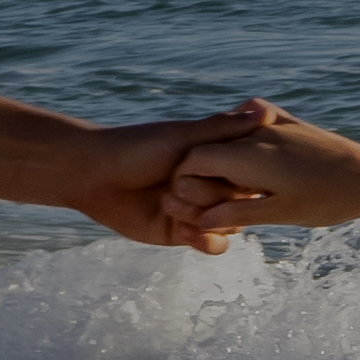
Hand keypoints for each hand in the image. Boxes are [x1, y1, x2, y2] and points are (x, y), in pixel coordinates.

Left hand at [63, 102, 293, 254]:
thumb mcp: (182, 137)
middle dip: (216, 197)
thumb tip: (267, 114)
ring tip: (171, 207)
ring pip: (230, 224)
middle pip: (242, 201)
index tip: (225, 170)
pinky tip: (185, 233)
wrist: (93, 176)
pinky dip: (206, 241)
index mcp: (216, 159)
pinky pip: (212, 244)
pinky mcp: (182, 233)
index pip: (251, 171)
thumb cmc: (136, 147)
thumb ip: (223, 130)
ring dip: (207, 219)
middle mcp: (211, 183)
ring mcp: (198, 209)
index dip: (245, 175)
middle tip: (176, 184)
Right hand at [160, 109, 359, 236]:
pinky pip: (255, 120)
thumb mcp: (282, 213)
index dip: (183, 182)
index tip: (184, 203)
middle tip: (204, 200)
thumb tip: (200, 223)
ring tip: (229, 185)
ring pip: (231, 135)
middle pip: (210, 147)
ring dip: (222, 156)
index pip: (195, 161)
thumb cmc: (329, 200)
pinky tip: (249, 149)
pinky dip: (244, 133)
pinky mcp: (292, 122)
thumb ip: (238, 214)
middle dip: (200, 172)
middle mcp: (257, 134)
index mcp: (249, 156)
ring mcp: (275, 124)